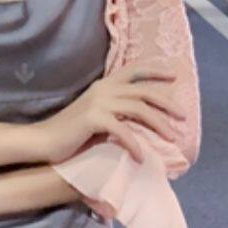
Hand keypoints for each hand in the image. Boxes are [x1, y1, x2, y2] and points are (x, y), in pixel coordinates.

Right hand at [38, 62, 180, 164]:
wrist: (43, 141)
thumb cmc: (70, 133)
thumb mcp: (97, 115)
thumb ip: (116, 111)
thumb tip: (140, 120)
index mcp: (104, 84)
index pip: (135, 70)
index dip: (156, 71)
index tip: (175, 76)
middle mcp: (103, 89)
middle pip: (143, 91)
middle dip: (167, 102)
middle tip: (184, 116)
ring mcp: (98, 102)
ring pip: (138, 109)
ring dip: (159, 124)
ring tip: (172, 139)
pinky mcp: (93, 119)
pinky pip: (122, 130)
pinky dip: (135, 144)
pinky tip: (141, 157)